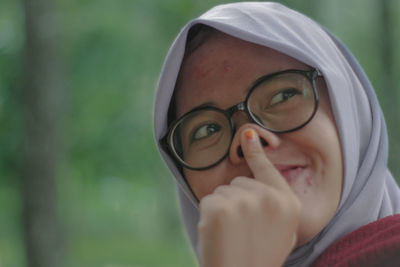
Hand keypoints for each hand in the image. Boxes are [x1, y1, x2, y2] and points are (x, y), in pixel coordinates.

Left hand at [198, 128, 301, 266]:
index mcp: (289, 204)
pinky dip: (208, 216)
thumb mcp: (283, 232)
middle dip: (237, 201)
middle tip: (242, 231)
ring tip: (231, 235)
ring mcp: (245, 202)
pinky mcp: (220, 208)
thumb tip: (263, 180)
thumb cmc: (260, 258)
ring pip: (223, 191)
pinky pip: (209, 200)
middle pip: (240, 182)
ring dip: (223, 209)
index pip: (269, 170)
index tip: (247, 132)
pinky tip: (218, 235)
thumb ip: (277, 204)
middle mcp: (270, 199)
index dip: (256, 153)